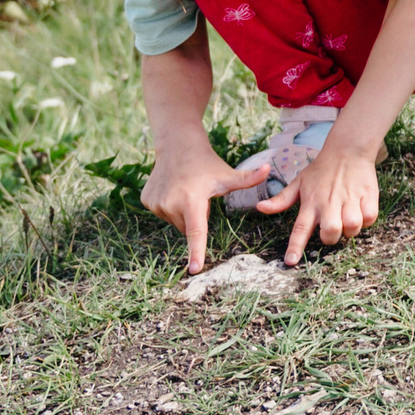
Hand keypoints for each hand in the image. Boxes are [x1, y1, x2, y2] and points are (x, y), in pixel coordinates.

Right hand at [142, 141, 267, 275]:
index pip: (196, 232)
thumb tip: (268, 168)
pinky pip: (162, 213)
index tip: (194, 269)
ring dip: (183, 212)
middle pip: (187, 228)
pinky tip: (173, 188)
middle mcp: (170, 204)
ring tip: (186, 190)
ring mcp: (156, 203)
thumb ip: (247, 179)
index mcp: (192, 200)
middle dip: (196, 217)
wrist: (177, 145)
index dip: (196, 252)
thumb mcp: (226, 174)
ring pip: (175, 222)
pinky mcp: (146, 201)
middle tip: (199, 196)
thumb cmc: (206, 163)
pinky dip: (169, 206)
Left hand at [260, 132, 380, 264]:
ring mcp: (350, 199)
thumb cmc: (321, 169)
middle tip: (332, 228)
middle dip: (332, 238)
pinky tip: (361, 210)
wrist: (348, 149)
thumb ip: (281, 199)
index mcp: (310, 202)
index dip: (295, 246)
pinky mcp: (368, 195)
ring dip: (351, 228)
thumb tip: (260, 208)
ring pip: (352, 227)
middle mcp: (329, 202)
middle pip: (330, 233)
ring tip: (348, 218)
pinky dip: (367, 219)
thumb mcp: (299, 182)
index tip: (291, 262)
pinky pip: (370, 218)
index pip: (300, 228)